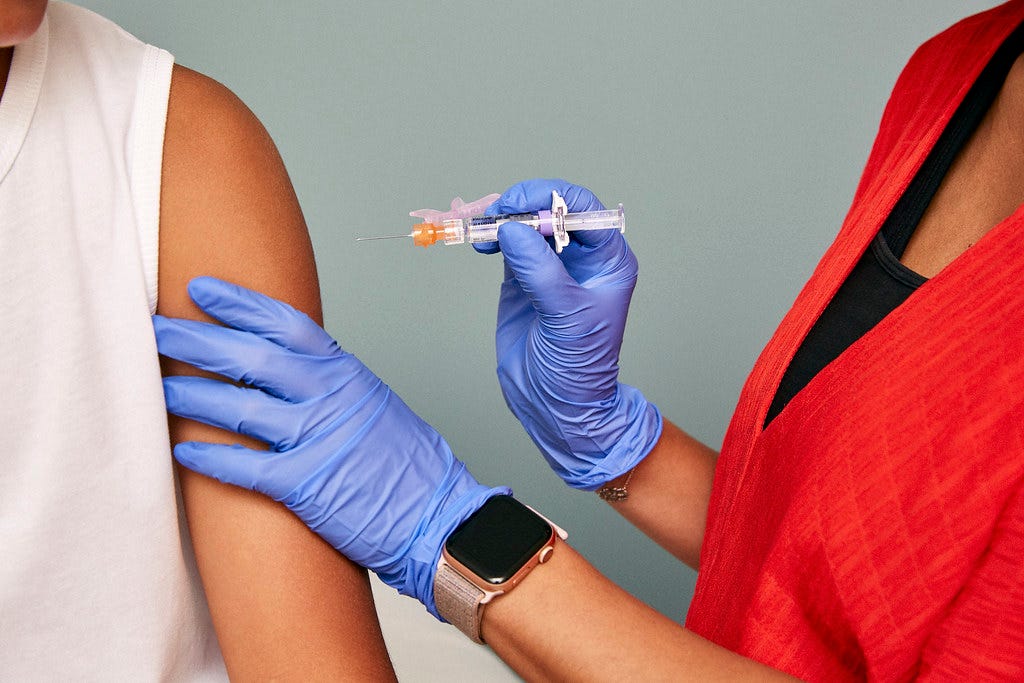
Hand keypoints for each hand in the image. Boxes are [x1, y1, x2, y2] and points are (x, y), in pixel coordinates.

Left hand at [153, 277, 508, 616]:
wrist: (441, 516)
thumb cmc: (410, 466)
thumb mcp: (375, 405)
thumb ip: (332, 385)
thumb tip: (288, 373)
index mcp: (347, 374)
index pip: (286, 325)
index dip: (240, 304)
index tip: (202, 290)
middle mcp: (331, 398)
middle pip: (252, 357)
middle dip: (198, 340)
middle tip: (159, 328)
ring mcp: (318, 439)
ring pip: (240, 406)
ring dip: (192, 393)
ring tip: (159, 384)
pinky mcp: (306, 485)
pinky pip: (246, 466)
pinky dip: (211, 457)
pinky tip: (182, 450)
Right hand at [486, 179, 662, 489]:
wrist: (556, 405)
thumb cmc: (578, 367)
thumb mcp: (566, 317)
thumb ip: (541, 271)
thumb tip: (512, 228)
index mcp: (609, 260)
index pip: (583, 209)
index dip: (549, 199)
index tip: (517, 206)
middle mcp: (583, 257)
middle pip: (551, 208)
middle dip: (520, 205)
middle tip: (493, 214)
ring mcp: (551, 265)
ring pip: (526, 222)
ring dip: (501, 218)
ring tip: (481, 230)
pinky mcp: (523, 277)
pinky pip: (508, 242)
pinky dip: (491, 235)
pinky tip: (481, 241)